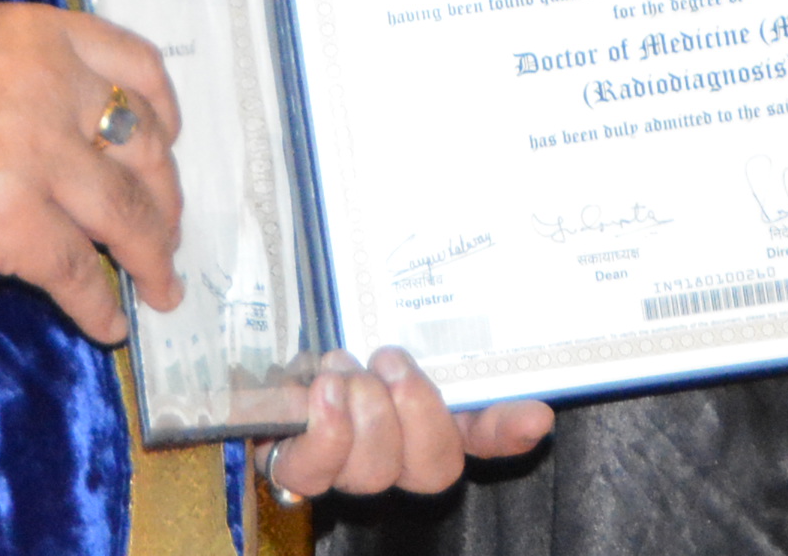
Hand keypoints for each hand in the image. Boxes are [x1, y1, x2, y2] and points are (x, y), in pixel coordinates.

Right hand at [0, 2, 186, 341]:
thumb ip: (23, 79)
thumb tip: (81, 136)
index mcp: (32, 35)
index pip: (133, 62)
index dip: (164, 111)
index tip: (169, 143)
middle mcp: (45, 83)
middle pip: (141, 145)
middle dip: (163, 198)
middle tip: (166, 231)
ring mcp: (35, 153)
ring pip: (127, 215)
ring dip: (151, 260)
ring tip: (159, 289)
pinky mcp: (15, 223)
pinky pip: (80, 273)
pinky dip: (100, 305)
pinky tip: (106, 323)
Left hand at [262, 346, 552, 499]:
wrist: (252, 341)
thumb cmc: (328, 329)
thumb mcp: (380, 316)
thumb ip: (438, 325)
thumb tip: (502, 343)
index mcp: (426, 415)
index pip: (484, 437)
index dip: (508, 432)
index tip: (535, 415)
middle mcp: (395, 453)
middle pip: (434, 468)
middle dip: (417, 410)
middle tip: (390, 359)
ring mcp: (347, 467)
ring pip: (377, 471)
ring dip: (363, 411)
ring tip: (342, 370)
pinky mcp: (296, 468)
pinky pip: (317, 472)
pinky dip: (326, 431)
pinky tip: (325, 394)